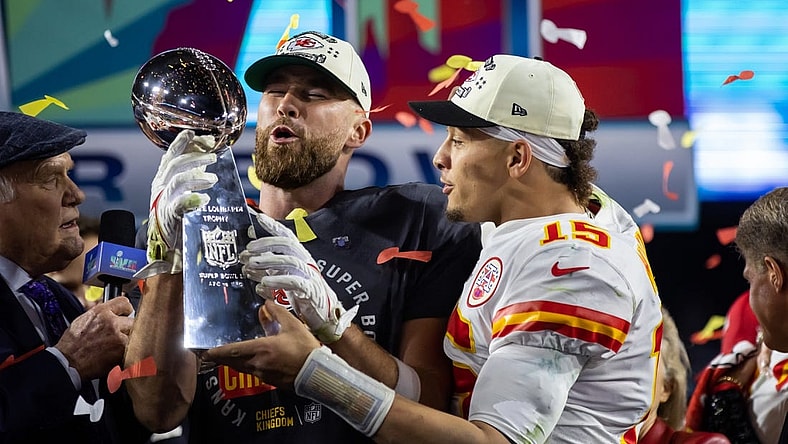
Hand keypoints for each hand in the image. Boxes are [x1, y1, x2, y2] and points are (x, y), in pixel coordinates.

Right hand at [55, 297, 133, 379]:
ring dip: (129, 341)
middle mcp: (111, 322)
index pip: (124, 302)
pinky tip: (115, 355)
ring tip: (115, 347)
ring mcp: (118, 337)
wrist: (67, 363)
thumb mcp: (83, 320)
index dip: (126, 310)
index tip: (127, 314)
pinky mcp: (122, 351)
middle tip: (119, 336)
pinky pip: (133, 348)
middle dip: (128, 328)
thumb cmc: (72, 345)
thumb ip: (101, 315)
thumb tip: (113, 313)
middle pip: (133, 321)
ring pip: (134, 335)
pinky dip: (127, 352)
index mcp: (101, 312)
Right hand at [138, 130, 217, 276]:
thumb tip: (209, 156)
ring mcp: (162, 203)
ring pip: (177, 181)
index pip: (170, 156)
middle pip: (175, 165)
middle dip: (195, 157)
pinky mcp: (168, 219)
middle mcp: (160, 189)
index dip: (182, 143)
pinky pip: (179, 206)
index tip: (196, 133)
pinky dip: (192, 200)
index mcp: (162, 181)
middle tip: (214, 156)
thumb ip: (193, 176)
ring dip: (197, 177)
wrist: (166, 253)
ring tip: (213, 179)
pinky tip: (204, 199)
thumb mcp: (183, 194)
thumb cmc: (179, 222)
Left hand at [199, 302, 319, 388]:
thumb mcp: (293, 326)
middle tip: (207, 353)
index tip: (203, 351)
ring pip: (240, 367)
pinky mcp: (269, 382)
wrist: (318, 373)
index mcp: (261, 349)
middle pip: (231, 361)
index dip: (215, 351)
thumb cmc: (306, 349)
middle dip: (219, 357)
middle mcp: (257, 364)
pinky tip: (248, 360)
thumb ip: (278, 313)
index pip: (231, 350)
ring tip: (224, 355)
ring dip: (231, 361)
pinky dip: (244, 365)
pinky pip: (251, 372)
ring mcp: (262, 375)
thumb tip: (266, 303)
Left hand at [240, 211, 357, 342]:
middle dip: (266, 244)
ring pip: (290, 261)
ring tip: (250, 266)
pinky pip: (294, 282)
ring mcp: (310, 275)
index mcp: (300, 256)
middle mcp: (306, 262)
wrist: (324, 314)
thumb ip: (269, 268)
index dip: (273, 226)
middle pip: (287, 244)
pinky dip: (277, 281)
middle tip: (248, 250)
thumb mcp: (285, 276)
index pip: (287, 236)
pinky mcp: (310, 290)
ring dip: (268, 262)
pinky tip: (263, 284)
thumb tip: (247, 260)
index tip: (258, 218)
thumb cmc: (303, 295)